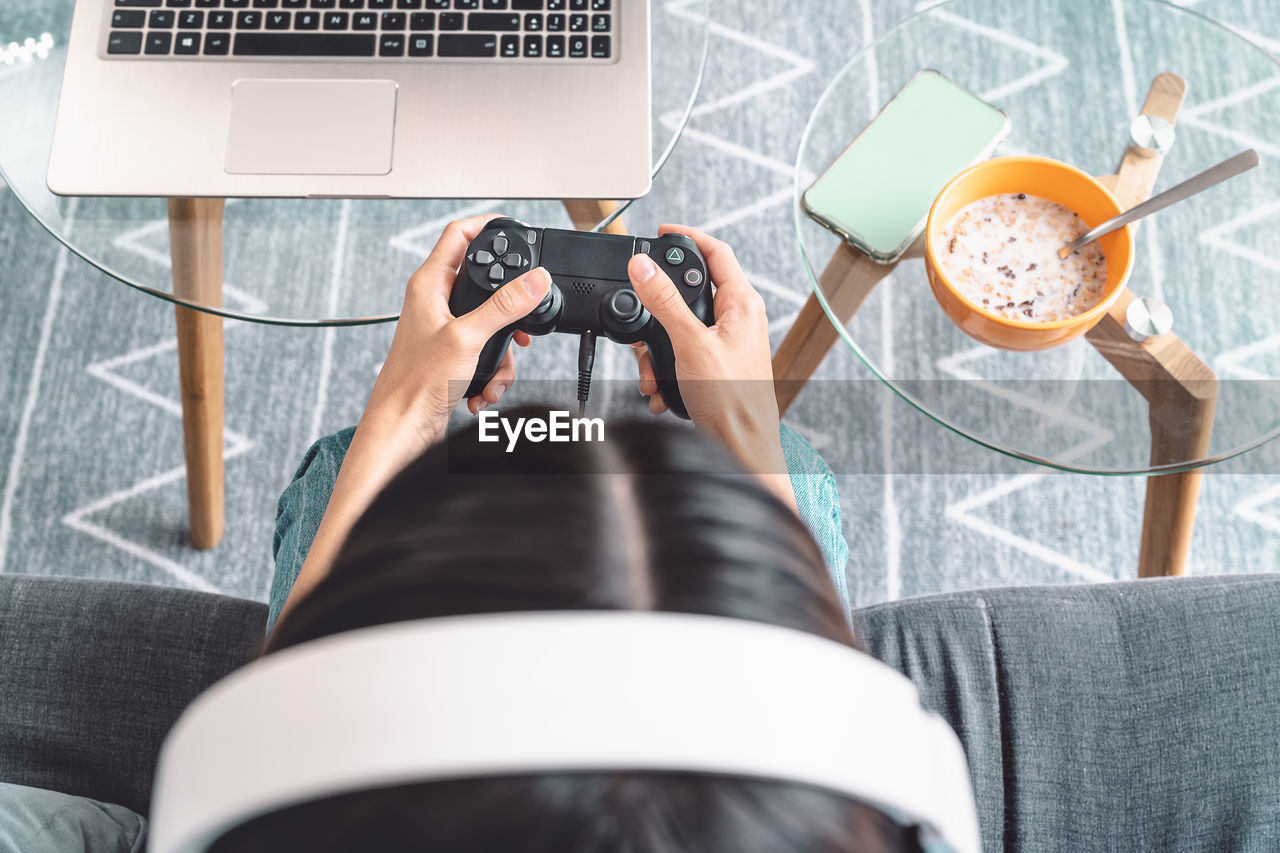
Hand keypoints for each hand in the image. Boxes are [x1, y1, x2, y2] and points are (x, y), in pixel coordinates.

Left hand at [361, 213, 552, 466]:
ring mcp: (444, 329)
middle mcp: (435, 302)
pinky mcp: (452, 355)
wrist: (402, 428)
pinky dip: (492, 372)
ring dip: (501, 353)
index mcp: (429, 285)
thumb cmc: (414, 385)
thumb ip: (504, 307)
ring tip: (493, 372)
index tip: (514, 227)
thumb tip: (534, 280)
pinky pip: (486, 352)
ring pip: (491, 324)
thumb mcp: (467, 338)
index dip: (486, 225)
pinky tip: (482, 389)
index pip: (458, 236)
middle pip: (485, 284)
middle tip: (520, 322)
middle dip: (508, 310)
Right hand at [626, 225, 794, 508]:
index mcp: (743, 303)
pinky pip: (683, 354)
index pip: (716, 252)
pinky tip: (660, 388)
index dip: (688, 236)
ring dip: (658, 348)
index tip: (661, 232)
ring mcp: (728, 343)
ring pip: (681, 327)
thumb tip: (643, 266)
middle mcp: (739, 319)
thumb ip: (665, 302)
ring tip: (651, 370)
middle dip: (659, 309)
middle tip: (642, 320)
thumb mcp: (691, 344)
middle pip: (690, 291)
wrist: (741, 448)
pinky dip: (666, 368)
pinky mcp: (716, 366)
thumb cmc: (733, 401)